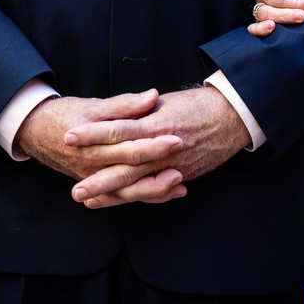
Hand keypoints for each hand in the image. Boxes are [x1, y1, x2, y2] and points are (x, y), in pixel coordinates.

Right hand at [12, 89, 184, 185]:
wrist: (34, 131)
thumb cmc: (65, 114)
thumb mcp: (93, 105)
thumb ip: (124, 104)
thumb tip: (152, 96)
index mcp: (92, 145)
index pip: (128, 147)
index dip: (153, 144)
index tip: (176, 137)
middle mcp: (93, 166)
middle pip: (130, 174)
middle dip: (159, 171)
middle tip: (184, 165)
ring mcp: (94, 179)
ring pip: (128, 192)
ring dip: (155, 191)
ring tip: (181, 186)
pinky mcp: (97, 186)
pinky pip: (123, 197)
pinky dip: (146, 196)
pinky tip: (169, 193)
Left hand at [66, 86, 251, 208]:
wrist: (233, 116)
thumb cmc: (198, 104)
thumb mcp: (166, 102)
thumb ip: (140, 110)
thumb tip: (117, 116)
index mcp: (157, 124)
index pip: (119, 130)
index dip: (93, 134)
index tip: (70, 137)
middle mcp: (164, 149)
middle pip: (126, 167)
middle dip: (99, 181)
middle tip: (75, 191)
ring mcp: (174, 166)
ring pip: (139, 185)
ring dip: (113, 195)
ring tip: (89, 201)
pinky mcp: (182, 175)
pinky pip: (156, 191)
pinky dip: (137, 197)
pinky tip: (118, 200)